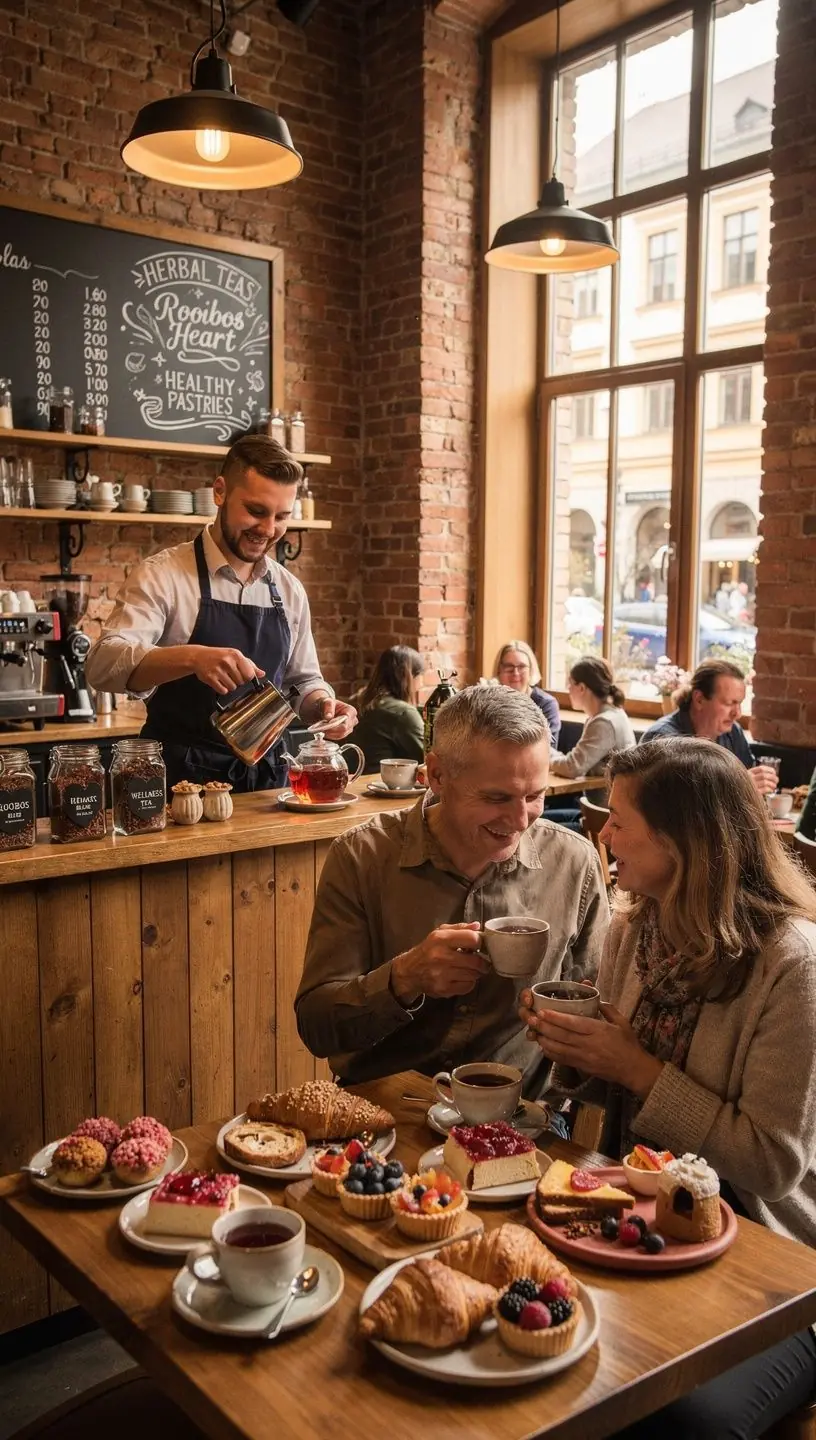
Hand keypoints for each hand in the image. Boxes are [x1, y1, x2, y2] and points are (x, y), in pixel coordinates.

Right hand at [191, 646, 262, 694]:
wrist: (198, 656)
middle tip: (229, 674)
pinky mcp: (210, 678)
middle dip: (237, 681)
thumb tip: (262, 674)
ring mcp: (218, 670)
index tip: (242, 675)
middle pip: (241, 682)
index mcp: (236, 655)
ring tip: (223, 677)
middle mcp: (227, 662)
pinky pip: (223, 691)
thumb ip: (250, 665)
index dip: (247, 677)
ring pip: (233, 688)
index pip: (250, 674)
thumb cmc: (219, 656)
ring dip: (229, 685)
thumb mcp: (235, 656)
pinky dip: (222, 689)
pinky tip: (218, 681)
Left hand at [302, 695, 357, 738]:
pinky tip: (324, 730)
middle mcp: (352, 720)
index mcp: (351, 711)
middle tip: (321, 728)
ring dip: (329, 733)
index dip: (335, 727)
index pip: (345, 724)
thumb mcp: (326, 702)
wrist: (322, 708)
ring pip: (340, 735)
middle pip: (343, 731)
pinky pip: (337, 737)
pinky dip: (329, 735)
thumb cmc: (326, 704)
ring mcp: (349, 728)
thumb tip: (328, 717)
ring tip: (321, 728)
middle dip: (331, 730)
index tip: (325, 725)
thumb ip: (328, 707)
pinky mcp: (344, 733)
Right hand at [391, 922, 489, 1002]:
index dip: (479, 942)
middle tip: (481, 961)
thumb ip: (459, 928)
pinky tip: (463, 978)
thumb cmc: (428, 950)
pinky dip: (469, 983)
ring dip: (475, 972)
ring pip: (473, 975)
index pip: (472, 939)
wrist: (409, 971)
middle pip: (475, 961)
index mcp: (441, 939)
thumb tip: (478, 926)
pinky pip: (467, 987)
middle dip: (482, 962)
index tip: (478, 945)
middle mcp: (440, 956)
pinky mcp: (443, 989)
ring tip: (470, 969)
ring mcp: (442, 974)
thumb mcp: (439, 933)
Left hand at [518, 997, 663, 1099]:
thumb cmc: (628, 1043)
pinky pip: (563, 1060)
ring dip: (545, 1041)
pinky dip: (551, 1054)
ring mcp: (584, 1058)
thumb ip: (607, 1008)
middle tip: (531, 1019)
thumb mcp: (622, 1022)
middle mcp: (589, 1045)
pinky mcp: (582, 1067)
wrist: (634, 1070)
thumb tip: (594, 995)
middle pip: (563, 1036)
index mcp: (599, 1031)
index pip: (574, 1024)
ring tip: (533, 1032)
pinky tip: (543, 1047)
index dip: (557, 1018)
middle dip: (545, 1028)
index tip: (543, 1011)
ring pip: (560, 1049)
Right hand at [749, 765, 778, 797]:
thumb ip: (758, 776)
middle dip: (773, 777)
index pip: (761, 768)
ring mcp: (751, 786)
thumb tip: (772, 775)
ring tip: (774, 786)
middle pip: (764, 775)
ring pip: (765, 782)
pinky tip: (771, 790)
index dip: (770, 770)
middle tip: (776, 780)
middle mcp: (749, 778)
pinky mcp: (754, 793)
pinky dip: (770, 789)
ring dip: (772, 784)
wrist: (740, 797)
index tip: (774, 773)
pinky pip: (765, 789)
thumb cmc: (746, 788)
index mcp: (748, 773)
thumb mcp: (749, 779)